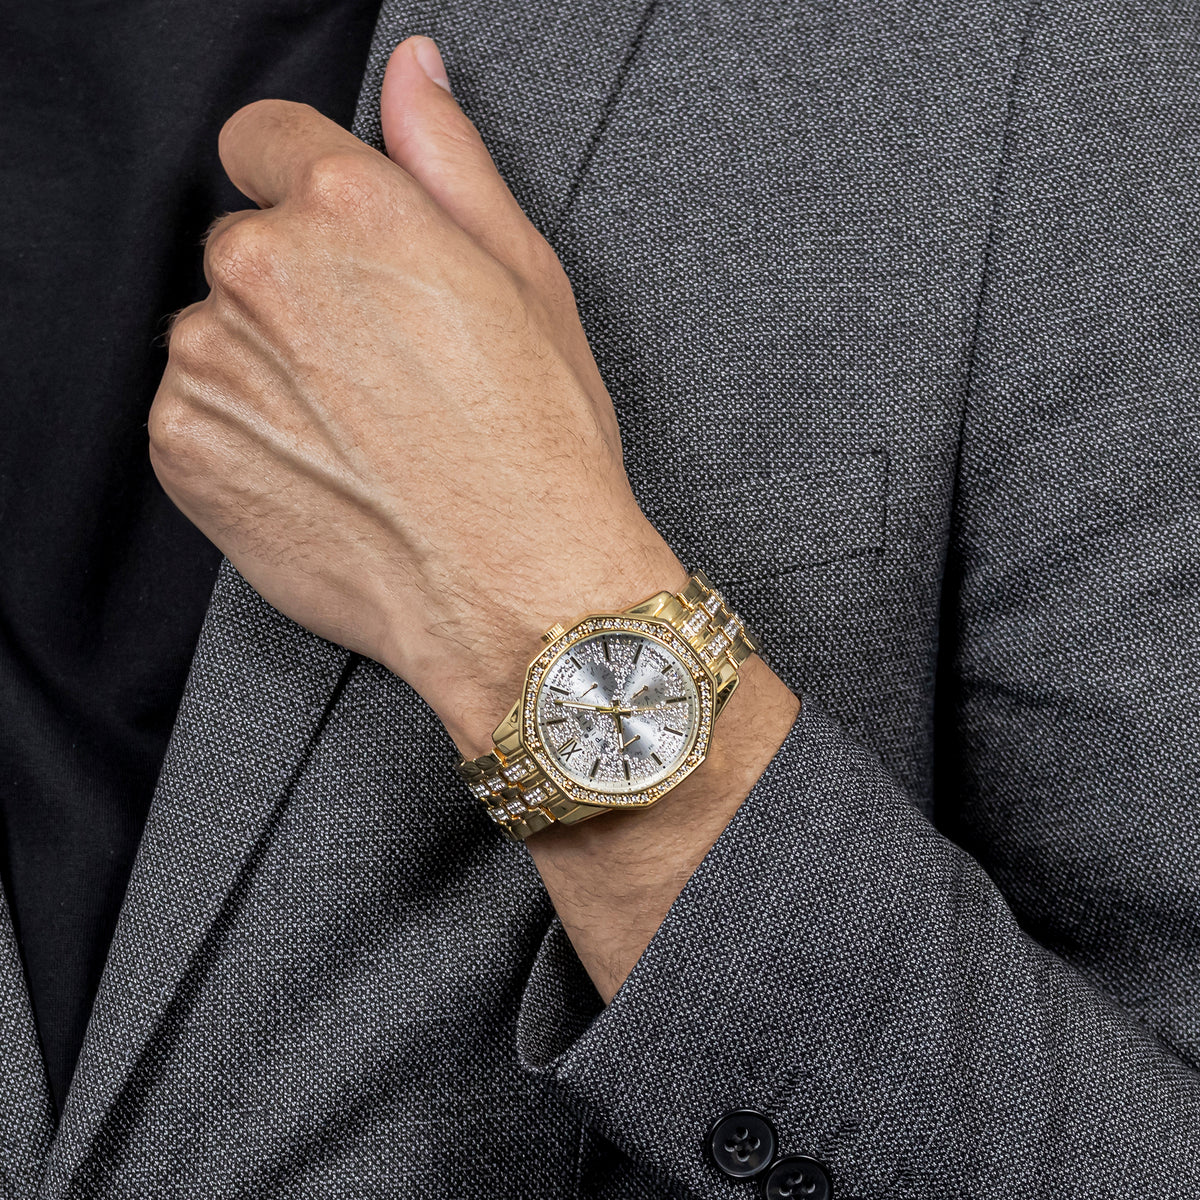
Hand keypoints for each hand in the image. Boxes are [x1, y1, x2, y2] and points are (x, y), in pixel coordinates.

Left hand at [148, 36, 685, 753]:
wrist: (516, 593)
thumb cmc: (539, 449)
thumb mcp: (526, 282)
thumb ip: (450, 161)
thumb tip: (415, 75)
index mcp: (351, 209)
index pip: (266, 139)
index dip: (308, 190)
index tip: (341, 248)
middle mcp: (262, 270)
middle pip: (247, 247)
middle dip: (302, 293)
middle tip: (383, 370)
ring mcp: (210, 362)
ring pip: (219, 332)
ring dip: (269, 366)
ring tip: (361, 431)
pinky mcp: (184, 447)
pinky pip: (194, 409)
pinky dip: (242, 433)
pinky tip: (324, 469)